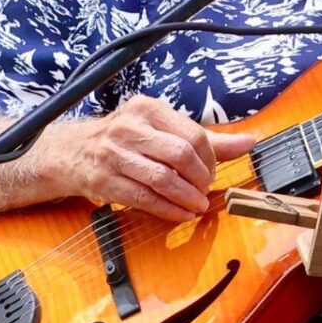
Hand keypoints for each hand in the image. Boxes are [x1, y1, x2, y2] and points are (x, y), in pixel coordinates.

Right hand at [41, 97, 256, 221]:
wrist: (72, 152)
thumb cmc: (127, 139)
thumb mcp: (162, 129)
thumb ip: (208, 138)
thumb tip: (250, 142)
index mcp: (148, 109)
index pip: (193, 134)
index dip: (210, 160)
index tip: (212, 173)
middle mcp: (129, 128)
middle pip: (180, 155)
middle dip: (200, 179)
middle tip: (205, 191)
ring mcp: (114, 154)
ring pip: (162, 179)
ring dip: (187, 198)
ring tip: (197, 206)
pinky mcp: (104, 181)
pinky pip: (144, 199)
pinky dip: (168, 210)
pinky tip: (180, 214)